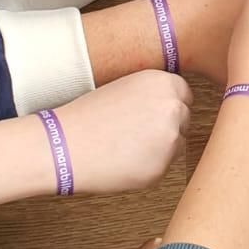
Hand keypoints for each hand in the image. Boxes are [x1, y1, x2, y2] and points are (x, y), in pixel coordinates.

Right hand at [55, 73, 190, 194]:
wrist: (64, 144)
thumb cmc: (88, 116)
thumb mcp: (125, 87)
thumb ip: (153, 94)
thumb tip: (175, 105)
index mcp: (161, 81)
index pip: (185, 95)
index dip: (170, 105)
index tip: (156, 114)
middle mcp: (171, 106)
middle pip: (185, 119)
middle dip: (168, 126)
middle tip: (138, 133)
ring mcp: (169, 137)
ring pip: (177, 144)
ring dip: (161, 147)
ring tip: (126, 145)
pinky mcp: (161, 166)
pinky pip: (164, 166)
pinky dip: (149, 166)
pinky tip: (124, 160)